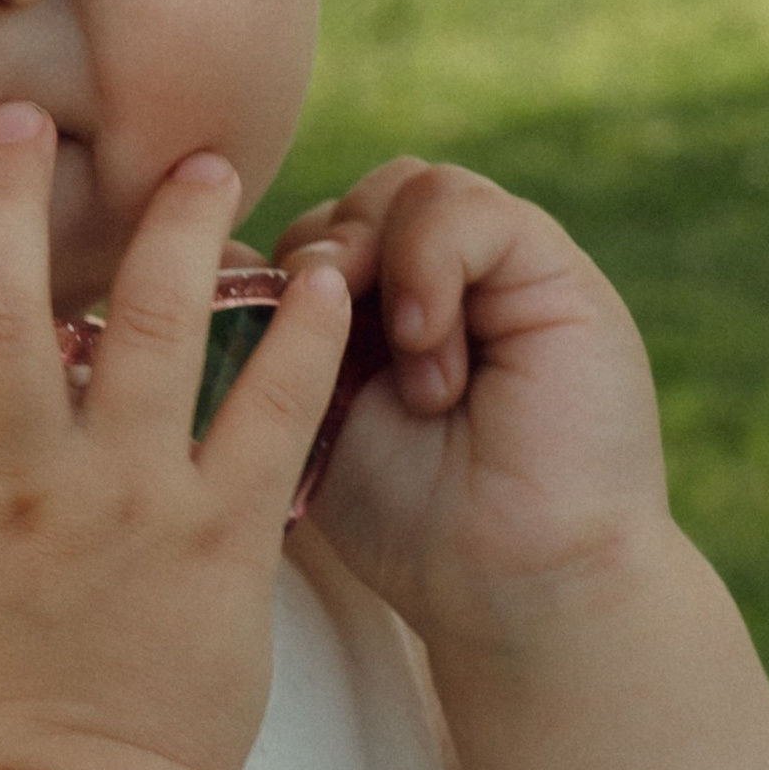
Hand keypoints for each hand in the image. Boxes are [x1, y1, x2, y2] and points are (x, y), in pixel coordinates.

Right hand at [0, 106, 354, 769]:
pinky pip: (269, 421)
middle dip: (12, 201)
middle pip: (5, 313)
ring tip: (203, 160)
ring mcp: (129, 507)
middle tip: (25, 116)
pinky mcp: (221, 542)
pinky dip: (300, 346)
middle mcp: (21, 488)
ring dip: (178, 239)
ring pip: (150, 339)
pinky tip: (319, 279)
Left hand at [275, 159, 673, 656]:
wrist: (518, 583)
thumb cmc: (413, 523)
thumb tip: (216, 258)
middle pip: (355, 198)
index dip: (279, 273)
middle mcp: (444, 283)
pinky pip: (462, 206)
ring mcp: (500, 272)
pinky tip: (429, 348)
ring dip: (377, 266)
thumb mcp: (318, 417)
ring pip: (406, 186)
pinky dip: (429, 264)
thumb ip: (279, 340)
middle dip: (319, 260)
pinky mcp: (552, 270)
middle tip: (327, 345)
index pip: (312, 236)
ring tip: (398, 359)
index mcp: (384, 319)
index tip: (274, 354)